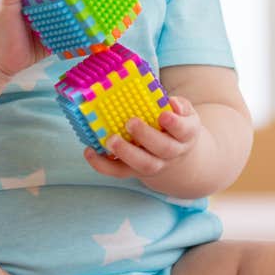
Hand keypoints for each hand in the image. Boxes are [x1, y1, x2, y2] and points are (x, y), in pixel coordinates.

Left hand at [83, 95, 200, 178]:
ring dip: (125, 153)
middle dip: (146, 136)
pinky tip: (89, 151)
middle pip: (163, 149)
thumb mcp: (185, 115)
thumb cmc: (177, 129)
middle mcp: (172, 153)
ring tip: (111, 140)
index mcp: (185, 135)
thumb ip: (180, 107)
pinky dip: (102, 164)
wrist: (178, 160)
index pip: (184, 130)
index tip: (163, 115)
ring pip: (143, 165)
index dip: (175, 124)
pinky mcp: (134, 171)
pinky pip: (119, 171)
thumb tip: (172, 102)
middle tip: (131, 122)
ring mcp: (153, 164)